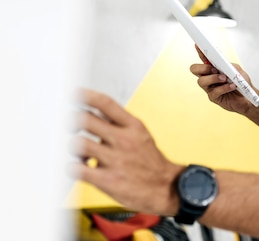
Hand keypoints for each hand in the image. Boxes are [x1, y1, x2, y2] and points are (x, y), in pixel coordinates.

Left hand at [70, 89, 183, 215]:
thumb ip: (118, 123)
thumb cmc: (150, 161)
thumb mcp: (140, 135)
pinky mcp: (107, 180)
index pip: (105, 103)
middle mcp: (123, 140)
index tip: (74, 94)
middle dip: (72, 122)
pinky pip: (76, 170)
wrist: (166, 186)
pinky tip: (80, 168)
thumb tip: (95, 111)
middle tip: (70, 126)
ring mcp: (115, 160)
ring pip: (78, 144)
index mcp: (132, 126)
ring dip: (73, 147)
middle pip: (85, 120)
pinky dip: (72, 168)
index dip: (85, 96)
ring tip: (80, 152)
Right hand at [190, 45, 255, 115]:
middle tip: (214, 69)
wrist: (248, 97)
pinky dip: (224, 87)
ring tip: (224, 78)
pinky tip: (232, 86)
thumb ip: (228, 65)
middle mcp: (208, 77)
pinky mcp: (213, 97)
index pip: (204, 59)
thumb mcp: (237, 70)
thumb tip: (221, 63)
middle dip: (203, 68)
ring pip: (201, 81)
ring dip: (213, 78)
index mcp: (213, 68)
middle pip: (195, 69)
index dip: (200, 52)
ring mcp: (209, 88)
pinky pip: (214, 92)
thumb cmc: (242, 83)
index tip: (197, 45)